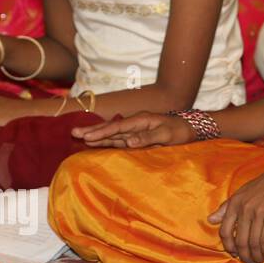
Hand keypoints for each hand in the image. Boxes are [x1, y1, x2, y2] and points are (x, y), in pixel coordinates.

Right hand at [72, 112, 195, 148]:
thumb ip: (148, 138)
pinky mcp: (137, 137)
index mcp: (141, 120)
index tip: (86, 137)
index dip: (102, 132)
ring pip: (112, 134)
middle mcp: (135, 124)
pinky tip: (96, 142)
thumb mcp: (166, 135)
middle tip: (73, 133)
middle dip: (93, 131)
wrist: (190, 128)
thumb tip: (128, 142)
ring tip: (79, 136)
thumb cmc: (180, 131)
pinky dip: (107, 141)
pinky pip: (119, 139)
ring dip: (97, 135)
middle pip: (111, 128)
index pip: (118, 127)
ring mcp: (135, 130)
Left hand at [208, 163, 263, 262]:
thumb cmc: (261, 185)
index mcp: (234, 204)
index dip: (228, 246)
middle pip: (240, 241)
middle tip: (248, 261)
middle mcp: (244, 209)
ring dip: (255, 255)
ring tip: (258, 260)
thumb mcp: (240, 194)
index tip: (234, 253)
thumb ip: (225, 208)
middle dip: (244, 255)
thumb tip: (210, 220)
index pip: (225, 231)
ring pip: (253, 242)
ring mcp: (258, 213)